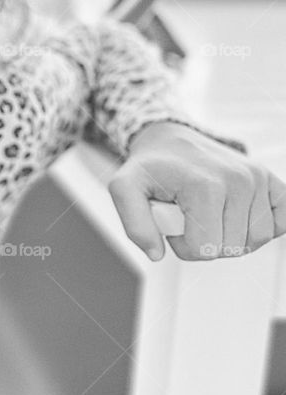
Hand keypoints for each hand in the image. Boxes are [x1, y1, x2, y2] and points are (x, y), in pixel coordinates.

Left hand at [108, 120, 285, 260]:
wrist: (169, 140)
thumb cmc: (150, 167)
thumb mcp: (124, 188)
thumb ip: (134, 224)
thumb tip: (157, 253)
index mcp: (204, 185)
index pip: (204, 249)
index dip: (182, 244)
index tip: (171, 221)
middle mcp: (238, 180)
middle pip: (230, 248)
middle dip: (204, 241)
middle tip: (188, 214)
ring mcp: (257, 179)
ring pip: (256, 240)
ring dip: (230, 236)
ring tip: (208, 213)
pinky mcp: (271, 181)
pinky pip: (280, 224)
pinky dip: (258, 227)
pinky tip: (234, 214)